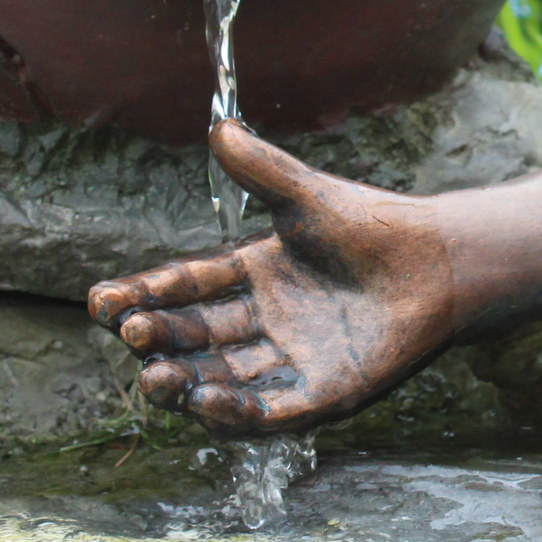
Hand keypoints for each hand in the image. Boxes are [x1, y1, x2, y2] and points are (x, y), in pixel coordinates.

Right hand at [88, 119, 459, 434]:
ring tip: (154, 377)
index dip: (143, 296)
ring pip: (220, 382)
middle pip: (194, 340)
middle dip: (157, 340)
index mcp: (252, 277)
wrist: (439, 263)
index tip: (102, 299)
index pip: (185, 290)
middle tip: (129, 332)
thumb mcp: (307, 196)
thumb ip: (262, 169)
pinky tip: (206, 401)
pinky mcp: (322, 396)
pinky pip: (267, 414)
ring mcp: (290, 363)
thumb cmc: (375, 227)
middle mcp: (264, 325)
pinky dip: (234, 413)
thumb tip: (218, 127)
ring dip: (184, 384)